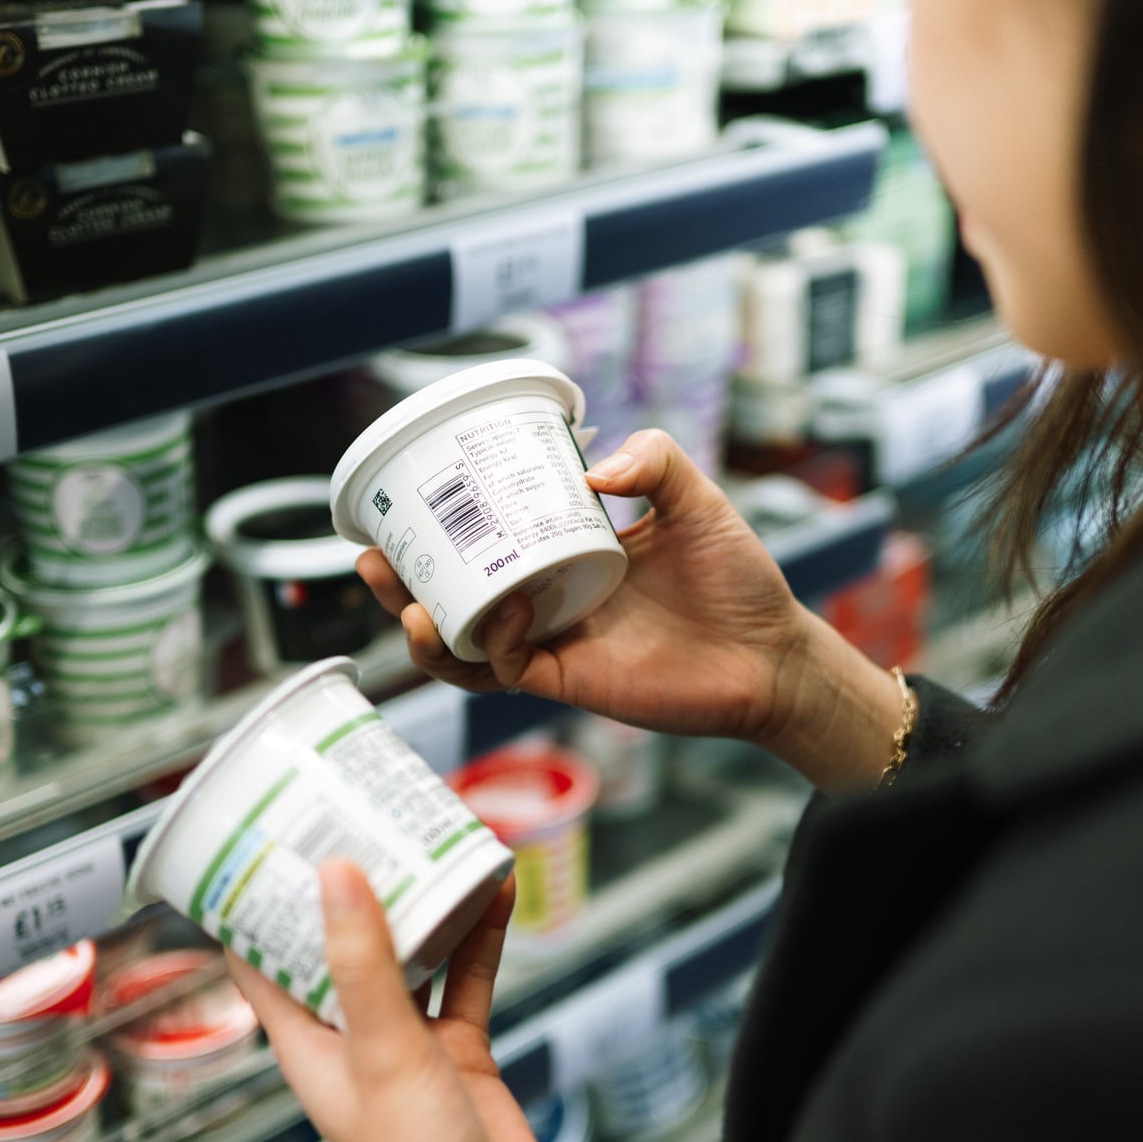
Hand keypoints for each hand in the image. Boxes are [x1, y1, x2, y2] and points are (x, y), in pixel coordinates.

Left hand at [226, 862, 570, 1141]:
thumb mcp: (381, 1049)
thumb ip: (363, 961)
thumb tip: (336, 874)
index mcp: (304, 1043)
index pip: (257, 959)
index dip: (252, 900)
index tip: (260, 840)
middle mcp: (348, 1036)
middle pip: (335, 942)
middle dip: (346, 886)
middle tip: (354, 819)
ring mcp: (404, 1041)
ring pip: (406, 951)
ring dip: (417, 902)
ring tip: (427, 841)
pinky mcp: (456, 1048)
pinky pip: (465, 975)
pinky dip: (477, 934)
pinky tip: (492, 890)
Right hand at [359, 429, 905, 790]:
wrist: (773, 653)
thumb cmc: (738, 579)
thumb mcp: (696, 498)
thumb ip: (654, 460)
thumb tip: (591, 468)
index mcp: (563, 554)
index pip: (484, 541)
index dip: (436, 530)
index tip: (400, 502)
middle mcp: (547, 600)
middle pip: (453, 598)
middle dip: (400, 585)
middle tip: (369, 557)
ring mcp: (555, 643)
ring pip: (467, 645)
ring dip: (426, 628)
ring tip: (404, 602)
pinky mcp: (572, 681)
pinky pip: (512, 670)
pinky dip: (495, 645)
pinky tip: (500, 613)